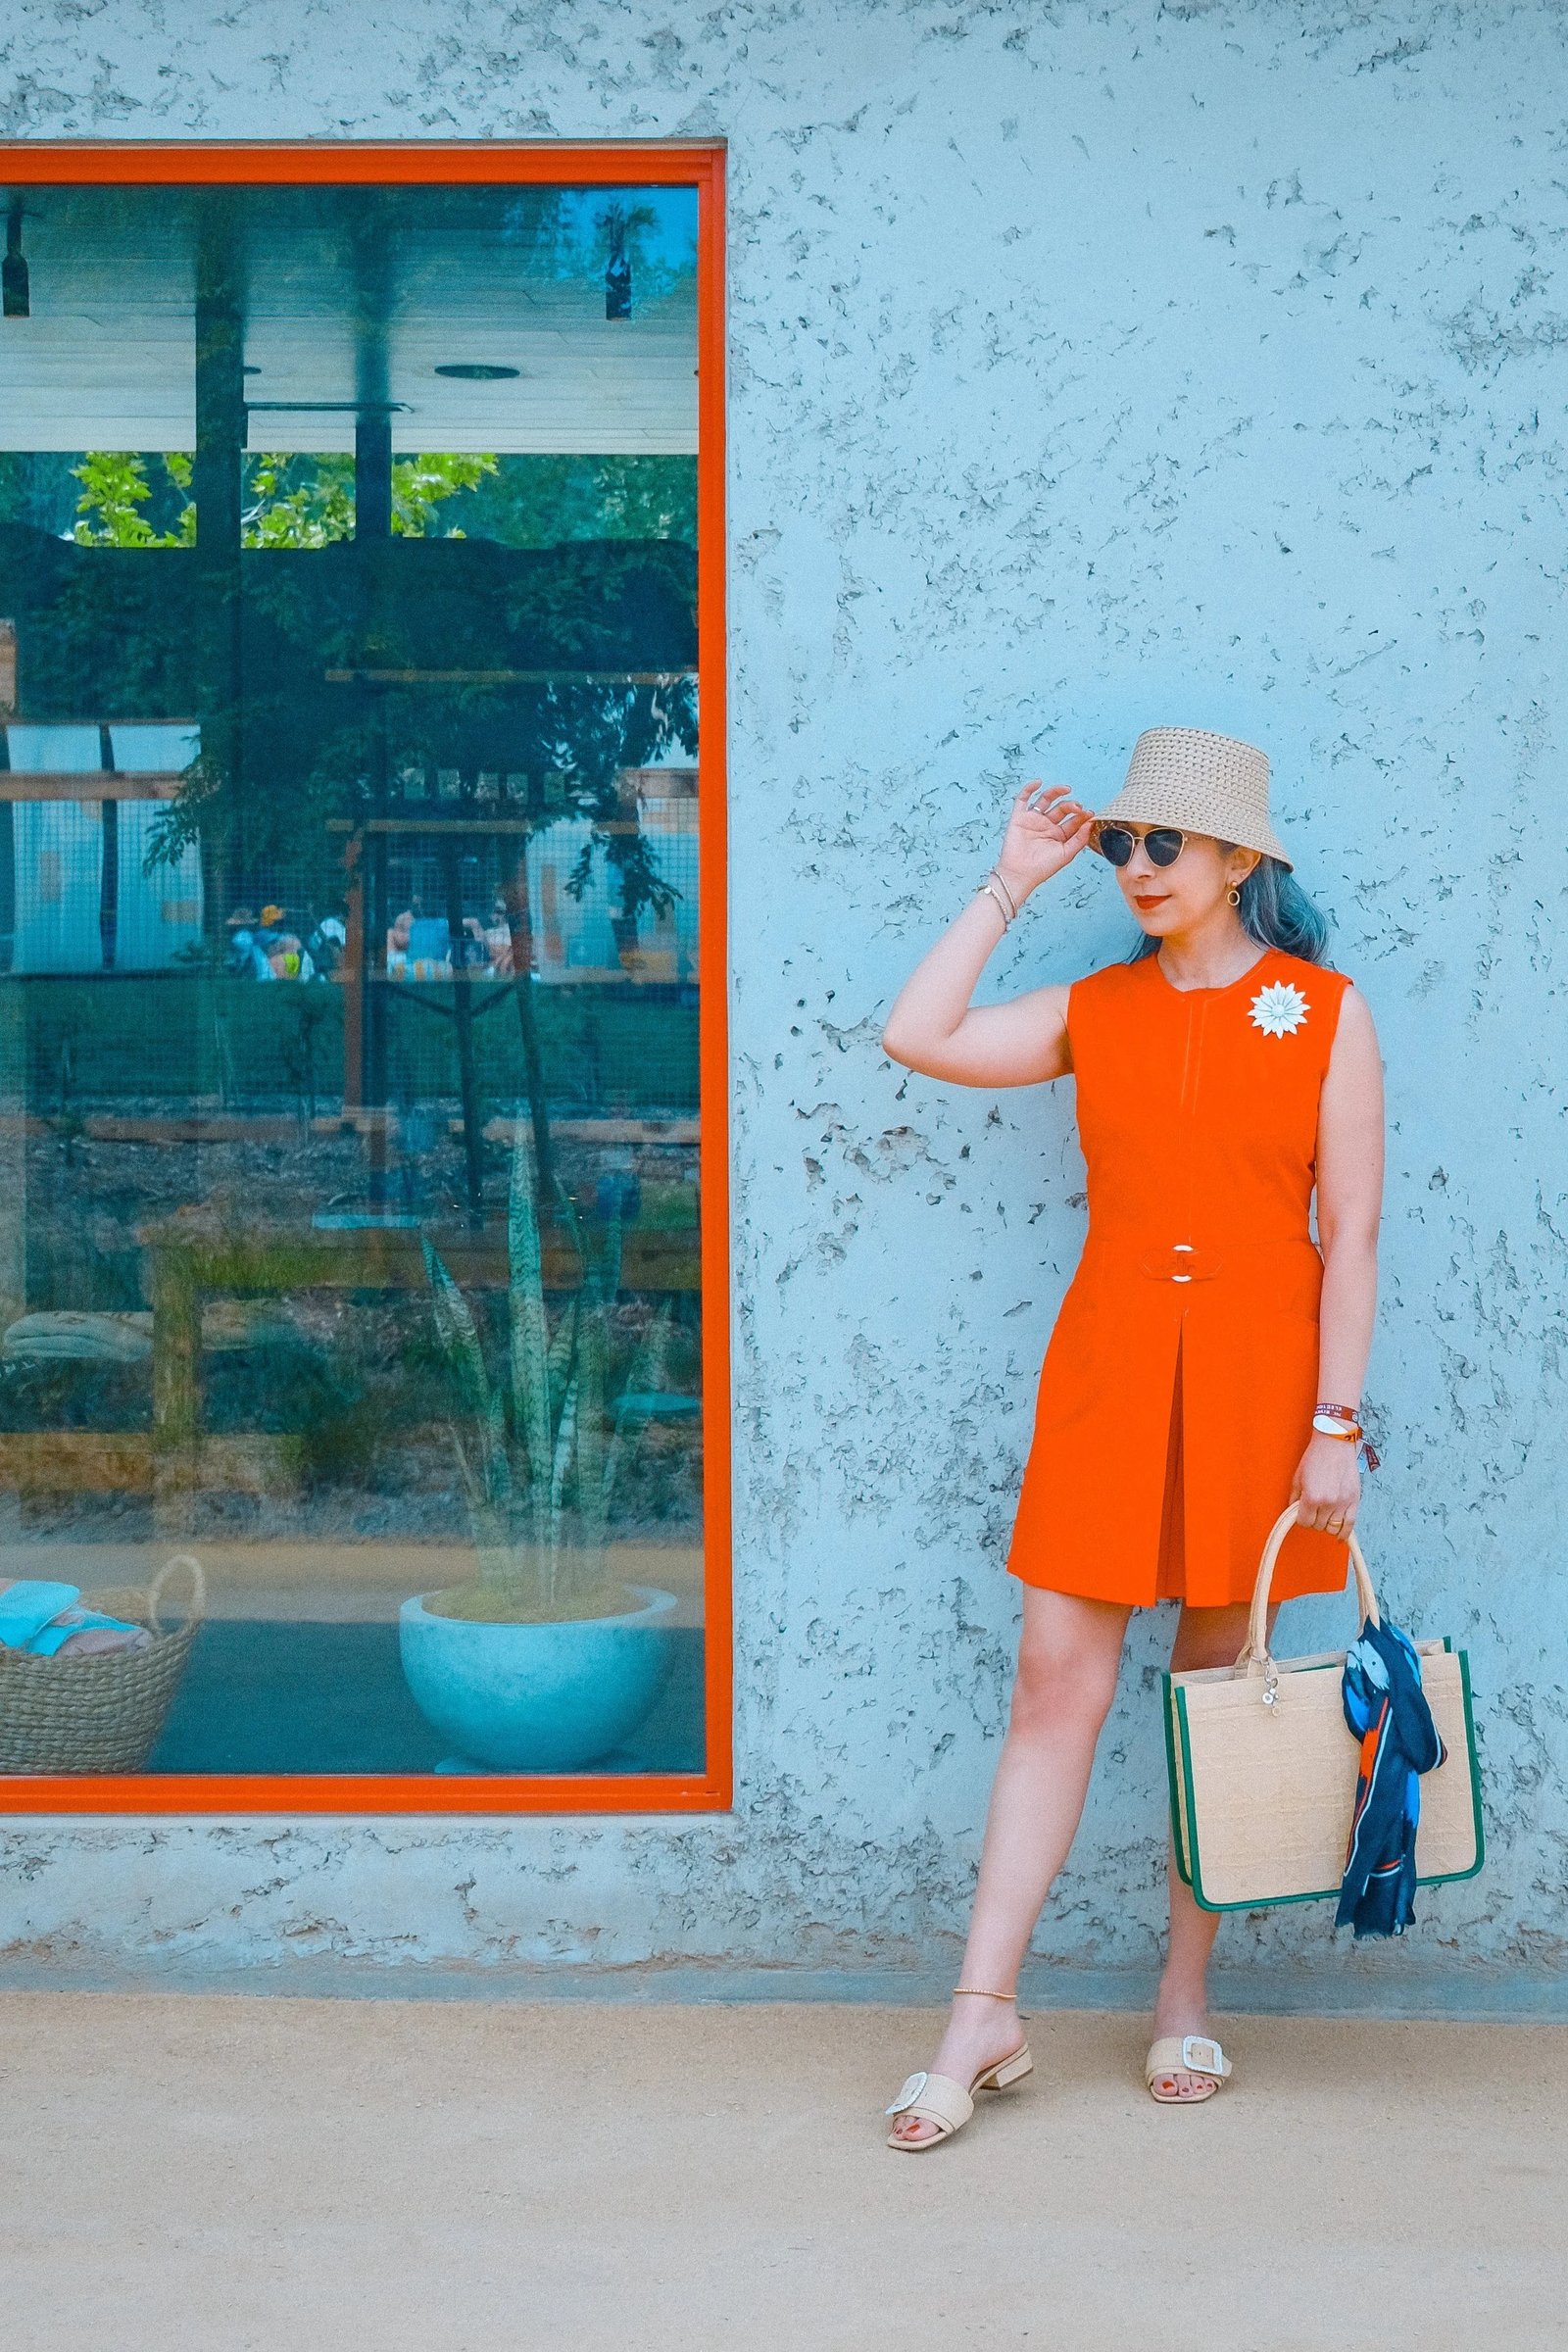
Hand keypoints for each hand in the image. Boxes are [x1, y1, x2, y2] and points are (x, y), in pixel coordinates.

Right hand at [994, 783, 1095, 904]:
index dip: (1082, 816)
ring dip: (1056, 792)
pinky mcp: (1019, 818)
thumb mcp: (1066, 854)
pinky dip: (1029, 789)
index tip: (1090, 814)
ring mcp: (1033, 820)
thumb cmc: (1043, 868)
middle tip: (1078, 807)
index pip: (1073, 821)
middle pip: (1061, 808)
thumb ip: (1079, 839)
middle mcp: (1046, 826)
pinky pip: (1022, 799)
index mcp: (1059, 835)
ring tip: (1067, 789)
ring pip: (1045, 799)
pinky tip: (1038, 783)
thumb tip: (1091, 823)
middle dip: (1071, 806)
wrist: (1020, 875)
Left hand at [1290, 1433, 1360, 1539]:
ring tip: (1325, 1515)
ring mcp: (1343, 1502)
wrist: (1334, 1443)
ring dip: (1327, 1524)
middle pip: (1318, 1526)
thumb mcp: (1298, 1477)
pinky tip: (1340, 1536)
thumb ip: (1295, 1498)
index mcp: (1312, 1497)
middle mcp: (1328, 1503)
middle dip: (1314, 1520)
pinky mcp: (1355, 1500)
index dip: (1301, 1519)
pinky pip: (1350, 1524)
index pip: (1304, 1522)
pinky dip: (1345, 1533)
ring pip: (1333, 1527)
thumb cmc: (1315, 1458)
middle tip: (1313, 1510)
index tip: (1302, 1514)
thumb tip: (1293, 1513)